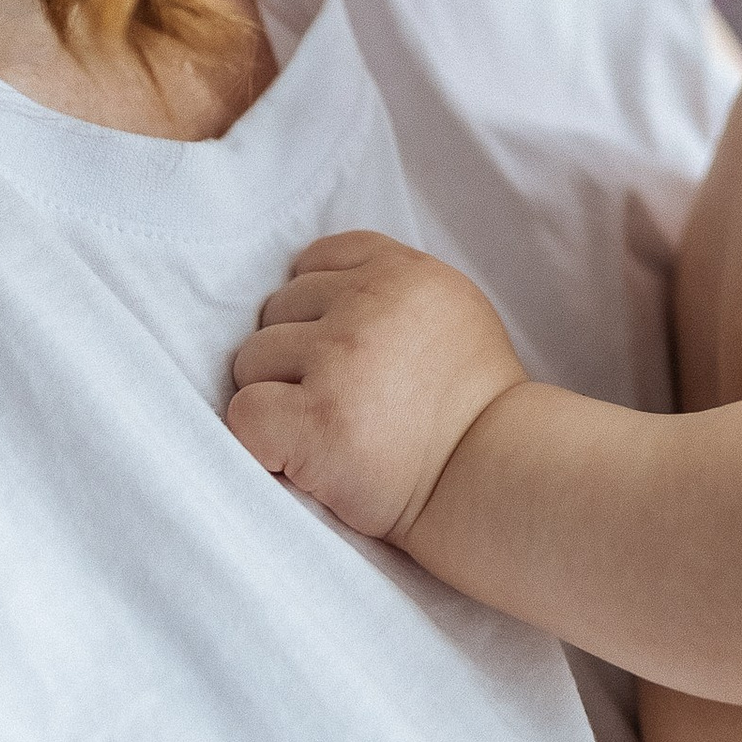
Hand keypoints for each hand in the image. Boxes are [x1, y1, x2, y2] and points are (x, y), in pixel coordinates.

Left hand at [226, 233, 525, 543]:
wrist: (497, 480)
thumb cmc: (473, 409)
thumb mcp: (452, 312)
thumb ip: (392, 288)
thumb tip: (319, 288)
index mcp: (403, 272)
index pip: (315, 261)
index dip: (316, 309)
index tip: (341, 352)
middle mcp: (368, 304)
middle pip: (275, 311)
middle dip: (295, 356)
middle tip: (342, 402)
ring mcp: (339, 359)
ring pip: (251, 360)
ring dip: (276, 397)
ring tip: (328, 431)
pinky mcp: (315, 419)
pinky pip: (244, 414)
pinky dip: (262, 441)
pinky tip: (302, 457)